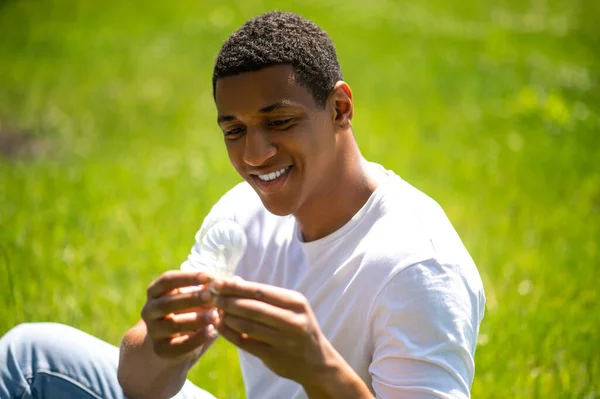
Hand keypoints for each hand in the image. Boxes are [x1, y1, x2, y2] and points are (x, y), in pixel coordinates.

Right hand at [141, 271, 218, 360]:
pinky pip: (178, 345)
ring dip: (196, 319)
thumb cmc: (190, 309)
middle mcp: (149, 310)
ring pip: (172, 325)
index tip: (209, 277)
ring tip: (215, 316)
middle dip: (192, 299)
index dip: (188, 277)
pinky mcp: (161, 349)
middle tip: (212, 297)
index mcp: (155, 291)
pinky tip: (211, 331)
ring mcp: (153, 330)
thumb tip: (229, 280)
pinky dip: (196, 338)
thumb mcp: (196, 297)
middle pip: (168, 303)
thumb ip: (208, 289)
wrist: (175, 340)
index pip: (167, 280)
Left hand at [212, 277, 338, 386]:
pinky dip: (229, 334)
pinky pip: (245, 343)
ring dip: (227, 317)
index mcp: (295, 302)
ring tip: (214, 310)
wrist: (316, 361)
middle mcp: (292, 320)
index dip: (236, 287)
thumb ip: (263, 296)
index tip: (218, 282)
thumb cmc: (297, 327)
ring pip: (247, 326)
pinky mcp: (274, 356)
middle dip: (228, 301)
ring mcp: (283, 340)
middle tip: (211, 296)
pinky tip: (219, 326)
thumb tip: (234, 280)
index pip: (260, 291)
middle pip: (252, 308)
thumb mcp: (289, 307)